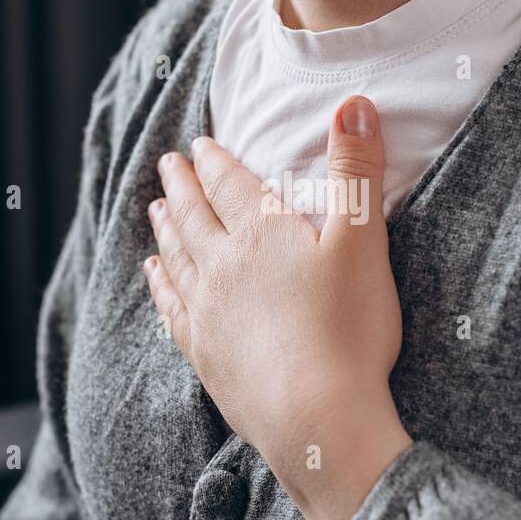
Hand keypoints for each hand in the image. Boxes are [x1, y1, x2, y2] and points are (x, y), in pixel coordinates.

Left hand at [142, 95, 411, 519]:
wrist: (316, 419)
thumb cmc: (348, 330)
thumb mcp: (364, 241)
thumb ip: (356, 169)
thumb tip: (354, 100)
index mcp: (262, 235)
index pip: (231, 186)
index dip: (216, 162)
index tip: (199, 145)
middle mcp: (224, 267)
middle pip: (195, 216)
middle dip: (182, 187)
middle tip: (168, 165)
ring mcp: (208, 314)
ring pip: (177, 258)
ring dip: (166, 229)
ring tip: (156, 210)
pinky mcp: (205, 355)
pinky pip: (172, 309)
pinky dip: (161, 285)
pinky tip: (156, 276)